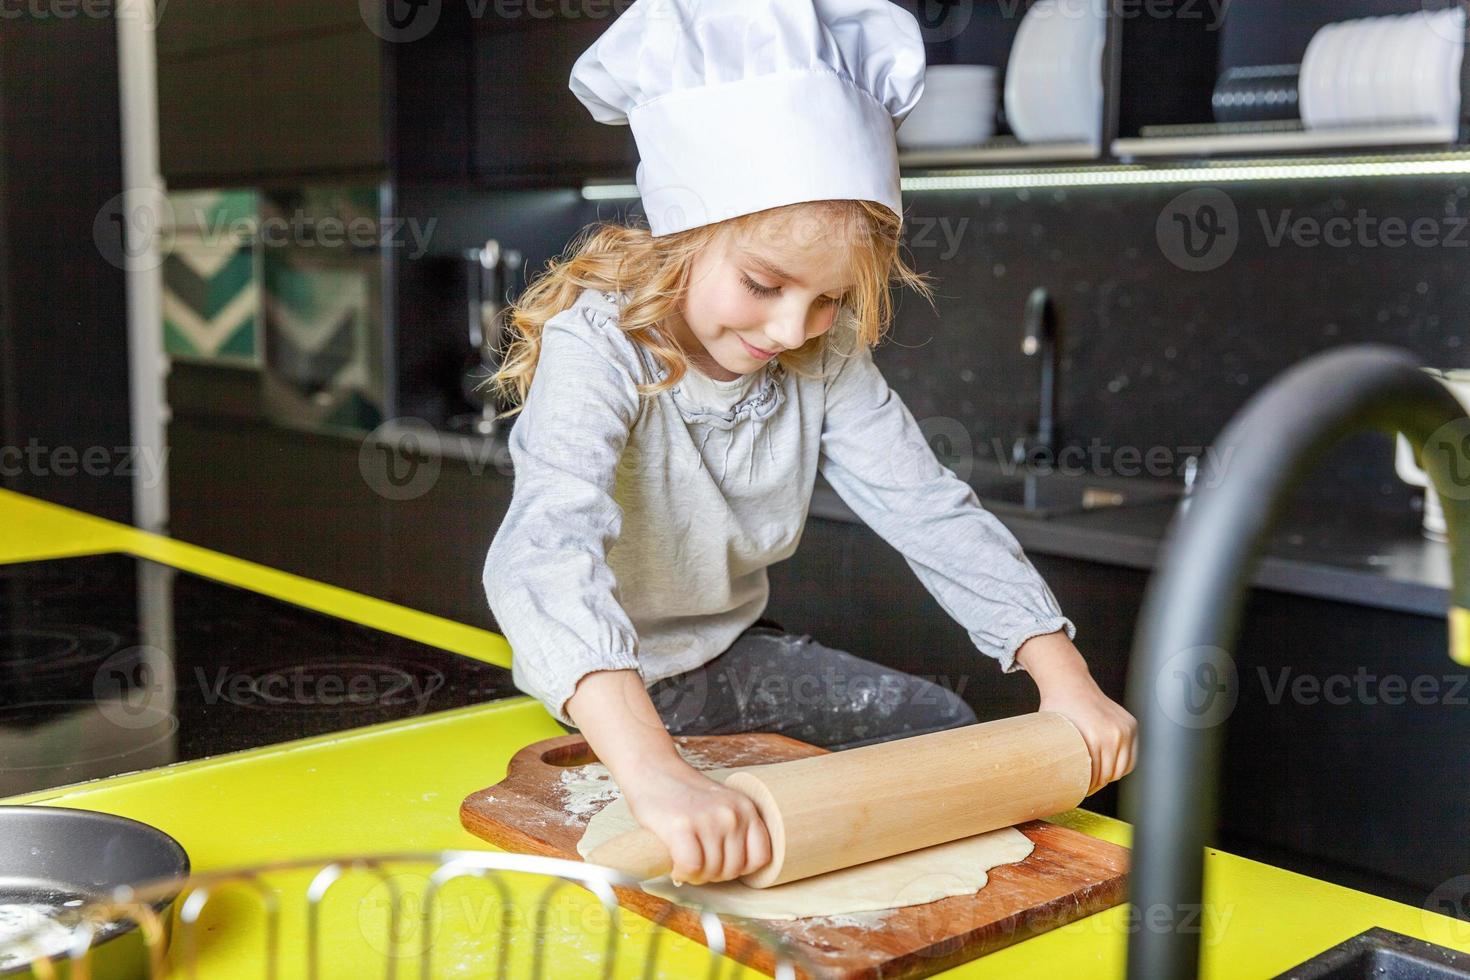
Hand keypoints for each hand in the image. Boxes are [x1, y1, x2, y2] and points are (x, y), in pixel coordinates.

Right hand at [622, 759, 771, 885]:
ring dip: (695, 875)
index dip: (740, 868)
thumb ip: (735, 829)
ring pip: (712, 872)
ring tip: (684, 860)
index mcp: (746, 808)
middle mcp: (732, 814)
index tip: (722, 862)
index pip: (761, 857)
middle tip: (697, 862)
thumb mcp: (722, 804)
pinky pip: (691, 867)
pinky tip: (675, 862)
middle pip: (733, 870)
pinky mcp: (682, 826)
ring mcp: (709, 820)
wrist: (652, 769)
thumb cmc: (684, 793)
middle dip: (713, 874)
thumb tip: (738, 870)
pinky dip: (681, 872)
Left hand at [1016, 630, 1137, 794]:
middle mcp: (1114, 733)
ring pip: (1123, 768)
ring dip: (1111, 776)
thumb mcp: (1051, 733)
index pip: (1096, 776)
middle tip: (1086, 788)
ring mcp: (1125, 729)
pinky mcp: (1131, 725)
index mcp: (1095, 737)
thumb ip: (1051, 756)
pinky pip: (1131, 756)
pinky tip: (1109, 768)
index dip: (1087, 787)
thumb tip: (1036, 782)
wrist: (1070, 683)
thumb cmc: (1058, 708)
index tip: (1079, 791)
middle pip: (1110, 774)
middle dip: (1098, 784)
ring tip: (1096, 779)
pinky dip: (1122, 765)